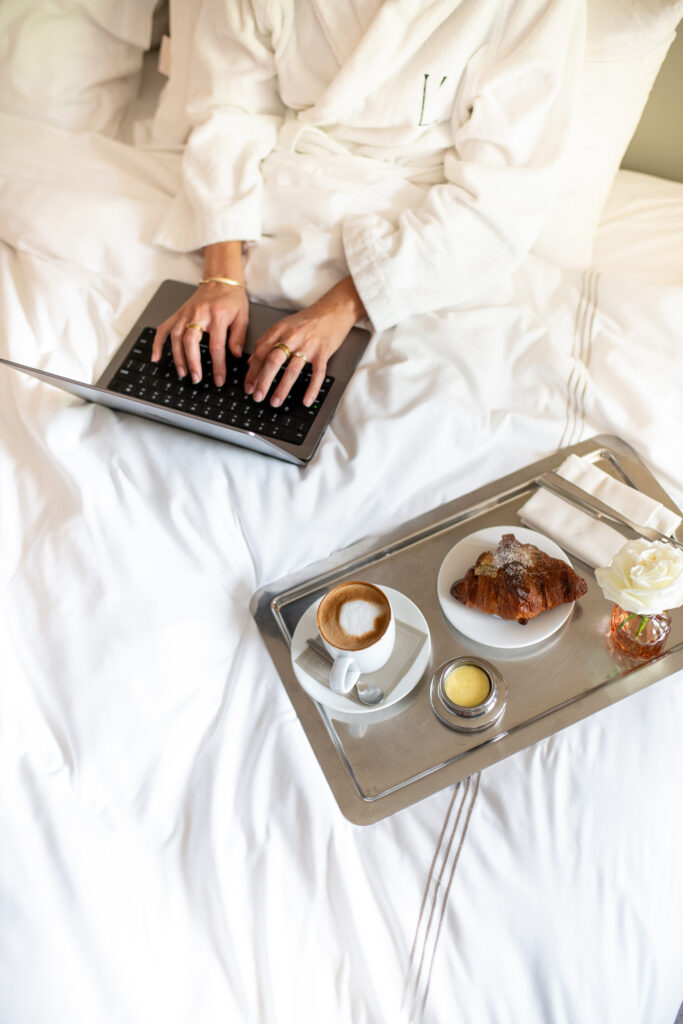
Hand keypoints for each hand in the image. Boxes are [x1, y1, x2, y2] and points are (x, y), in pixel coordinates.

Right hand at [151, 279, 248, 385]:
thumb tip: (235, 356)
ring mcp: (186, 313)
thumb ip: (238, 337)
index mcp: (218, 316)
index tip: (219, 379)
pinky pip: (164, 328)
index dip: (218, 366)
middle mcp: (199, 314)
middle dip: (192, 362)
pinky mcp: (178, 313)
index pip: (216, 346)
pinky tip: (156, 357)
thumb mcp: (242, 316)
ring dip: (178, 357)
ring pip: (176, 336)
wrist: (220, 279)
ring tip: (183, 373)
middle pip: (191, 341)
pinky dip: (158, 343)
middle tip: (196, 378)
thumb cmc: (232, 298)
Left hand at [244, 277, 365, 406]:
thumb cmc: (308, 320)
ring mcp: (308, 345)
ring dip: (282, 388)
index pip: (261, 352)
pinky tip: (306, 400)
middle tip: (257, 396)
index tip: (248, 386)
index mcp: (279, 331)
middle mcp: (292, 337)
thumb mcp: (283, 326)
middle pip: (273, 361)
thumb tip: (252, 361)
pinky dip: (312, 389)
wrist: (334, 310)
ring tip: (275, 401)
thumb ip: (267, 342)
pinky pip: (317, 374)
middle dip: (263, 381)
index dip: (252, 371)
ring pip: (292, 370)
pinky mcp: (323, 352)